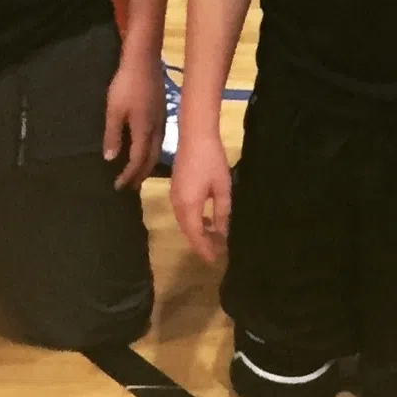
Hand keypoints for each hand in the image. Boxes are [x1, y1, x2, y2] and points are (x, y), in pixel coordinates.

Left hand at [103, 52, 164, 189]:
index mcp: (144, 130)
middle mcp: (157, 128)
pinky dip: (152, 151)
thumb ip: (113, 135)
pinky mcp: (162, 112)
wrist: (144, 60)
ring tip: (139, 172)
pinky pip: (159, 140)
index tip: (119, 186)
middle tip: (131, 187)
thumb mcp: (113, 110)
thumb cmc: (126, 85)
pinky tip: (146, 148)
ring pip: (158, 149)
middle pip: (152, 158)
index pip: (138, 160)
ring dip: (148, 164)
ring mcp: (162, 119)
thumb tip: (111, 159)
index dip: (129, 175)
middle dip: (141, 174)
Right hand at [170, 130, 232, 262]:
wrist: (195, 136)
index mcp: (188, 206)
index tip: (215, 261)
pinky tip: (207, 220)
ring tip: (215, 239)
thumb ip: (222, 212)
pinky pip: (184, 213)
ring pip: (185, 223)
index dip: (205, 249)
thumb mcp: (222, 187)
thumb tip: (222, 232)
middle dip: (201, 244)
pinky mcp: (176, 189)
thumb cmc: (212, 161)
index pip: (195, 236)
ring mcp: (174, 196)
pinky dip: (194, 221)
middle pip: (188, 231)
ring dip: (198, 232)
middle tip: (217, 253)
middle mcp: (177, 205)